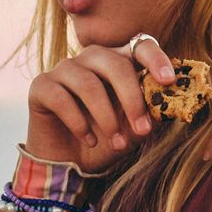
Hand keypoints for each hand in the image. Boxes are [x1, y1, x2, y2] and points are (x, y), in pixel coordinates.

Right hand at [23, 34, 181, 173]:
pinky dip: (78, 123)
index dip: (155, 59)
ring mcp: (64, 70)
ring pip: (88, 84)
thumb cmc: (104, 142)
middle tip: (142, 130)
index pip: (139, 46)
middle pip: (115, 64)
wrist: (67, 165)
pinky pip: (61, 98)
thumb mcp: (133, 130)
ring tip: (116, 143)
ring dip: (106, 117)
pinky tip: (89, 140)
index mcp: (117, 61)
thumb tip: (171, 105)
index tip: (168, 81)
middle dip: (132, 99)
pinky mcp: (41, 86)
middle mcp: (90, 59)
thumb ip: (150, 114)